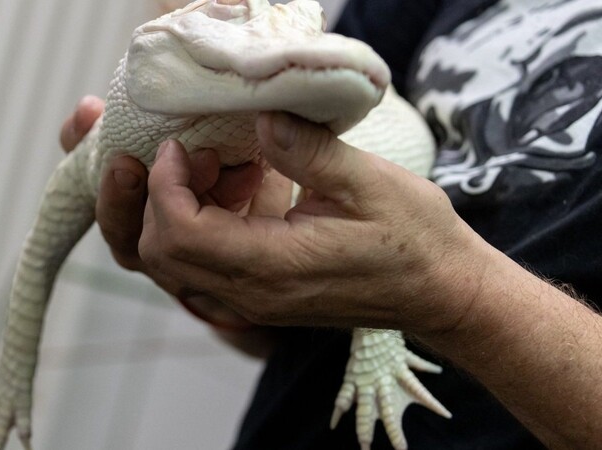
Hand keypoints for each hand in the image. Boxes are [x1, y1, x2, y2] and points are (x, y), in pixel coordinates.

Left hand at [139, 112, 486, 335]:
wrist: (439, 291)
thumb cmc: (414, 240)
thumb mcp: (372, 183)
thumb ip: (309, 151)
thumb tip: (259, 116)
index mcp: (274, 267)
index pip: (180, 234)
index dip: (166, 185)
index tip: (183, 145)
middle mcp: (253, 294)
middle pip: (162, 254)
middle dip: (165, 197)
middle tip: (206, 154)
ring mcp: (253, 301)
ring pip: (176, 265)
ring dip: (183, 210)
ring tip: (231, 169)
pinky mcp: (260, 296)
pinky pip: (202, 268)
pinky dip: (204, 226)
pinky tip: (247, 190)